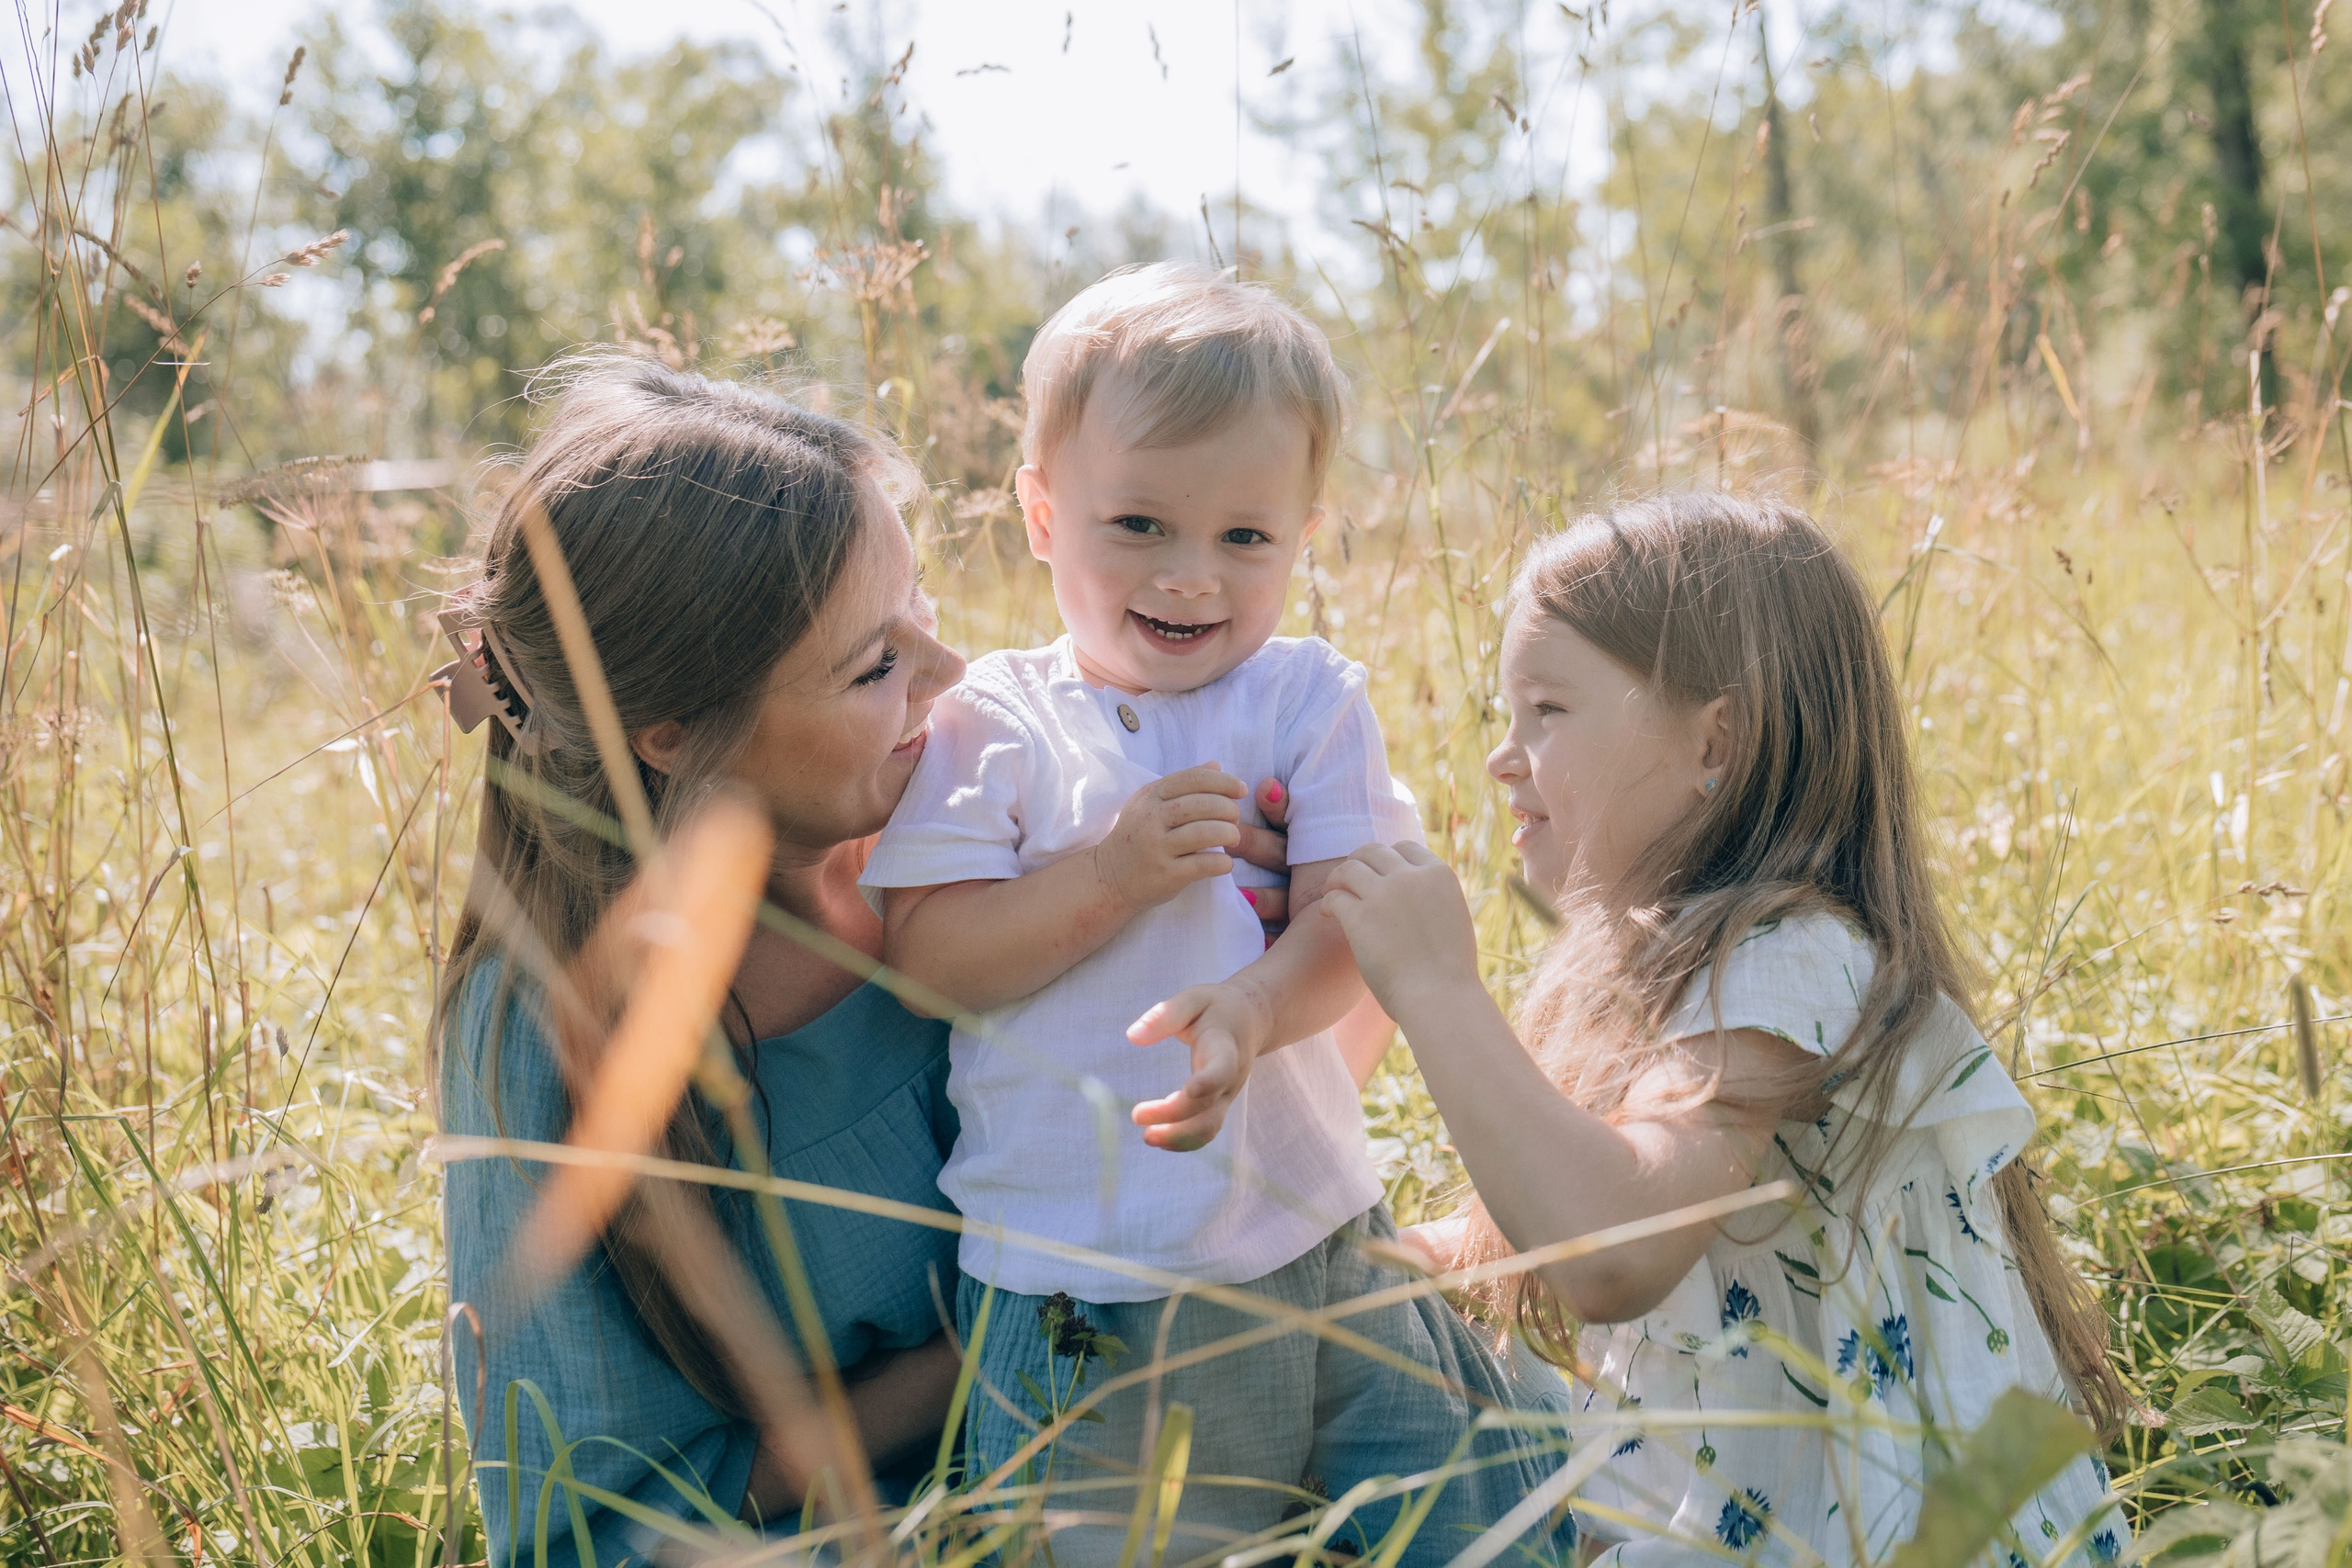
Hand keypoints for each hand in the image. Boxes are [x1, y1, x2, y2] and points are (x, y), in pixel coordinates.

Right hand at [1092, 764, 1245, 911]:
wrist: (1109, 878)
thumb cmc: (1138, 837)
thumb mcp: (1153, 804)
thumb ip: (1184, 784)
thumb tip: (1217, 765)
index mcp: (1151, 796)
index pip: (1193, 778)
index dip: (1223, 781)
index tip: (1241, 789)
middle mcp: (1151, 819)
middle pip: (1201, 804)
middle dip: (1228, 808)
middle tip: (1235, 817)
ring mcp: (1156, 847)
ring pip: (1204, 832)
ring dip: (1228, 833)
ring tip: (1234, 837)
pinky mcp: (1164, 874)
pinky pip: (1202, 864)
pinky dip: (1221, 862)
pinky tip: (1225, 862)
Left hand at [1125, 980, 1272, 1150]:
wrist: (1251, 1019)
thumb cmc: (1216, 1007)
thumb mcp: (1192, 1000)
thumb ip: (1165, 1016)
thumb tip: (1132, 1036)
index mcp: (1224, 1047)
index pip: (1221, 1069)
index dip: (1208, 1082)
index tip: (1187, 1090)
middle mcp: (1230, 1078)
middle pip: (1209, 1107)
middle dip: (1175, 1117)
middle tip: (1137, 1115)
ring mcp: (1226, 1095)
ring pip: (1209, 1127)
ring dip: (1179, 1138)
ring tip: (1148, 1137)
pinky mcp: (1219, 1105)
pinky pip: (1204, 1129)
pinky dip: (1183, 1139)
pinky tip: (1158, 1136)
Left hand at [1318, 841, 1482, 1018]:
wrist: (1440, 998)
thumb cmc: (1449, 974)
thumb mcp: (1453, 921)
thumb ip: (1433, 901)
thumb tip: (1415, 898)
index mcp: (1439, 876)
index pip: (1405, 848)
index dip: (1387, 858)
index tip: (1376, 872)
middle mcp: (1411, 877)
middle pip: (1373, 851)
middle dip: (1357, 862)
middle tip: (1347, 879)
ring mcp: (1384, 894)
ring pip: (1349, 868)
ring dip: (1336, 878)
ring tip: (1331, 892)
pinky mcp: (1359, 916)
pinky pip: (1334, 897)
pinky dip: (1327, 903)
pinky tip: (1327, 914)